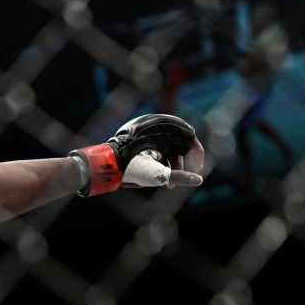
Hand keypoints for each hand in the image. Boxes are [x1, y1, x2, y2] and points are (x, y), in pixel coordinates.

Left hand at [69, 113, 204, 195]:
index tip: (196, 171)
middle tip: (180, 179)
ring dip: (171, 163)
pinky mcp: (136, 131)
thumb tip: (198, 180)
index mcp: (166, 127)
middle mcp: (157, 122)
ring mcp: (145, 125)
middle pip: (179, 142)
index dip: (196, 156)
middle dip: (182, 163)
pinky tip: (157, 172)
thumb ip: (180, 176)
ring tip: (168, 181)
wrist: (106, 161)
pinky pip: (154, 143)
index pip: (190, 138)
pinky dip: (160, 157)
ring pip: (167, 144)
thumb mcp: (158, 174)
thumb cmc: (131, 166)